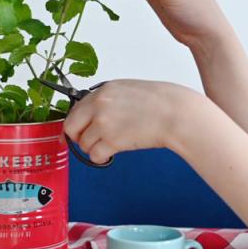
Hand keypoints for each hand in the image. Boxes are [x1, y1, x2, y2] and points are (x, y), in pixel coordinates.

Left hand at [63, 80, 199, 164]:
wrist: (176, 113)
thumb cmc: (159, 103)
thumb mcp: (128, 90)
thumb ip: (108, 100)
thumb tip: (94, 114)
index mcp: (103, 91)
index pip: (75, 109)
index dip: (74, 123)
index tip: (72, 132)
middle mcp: (99, 105)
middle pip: (71, 127)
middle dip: (77, 138)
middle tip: (88, 142)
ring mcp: (104, 122)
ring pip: (83, 144)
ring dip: (94, 148)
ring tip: (109, 146)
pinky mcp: (112, 140)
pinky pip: (94, 155)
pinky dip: (101, 158)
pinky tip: (111, 154)